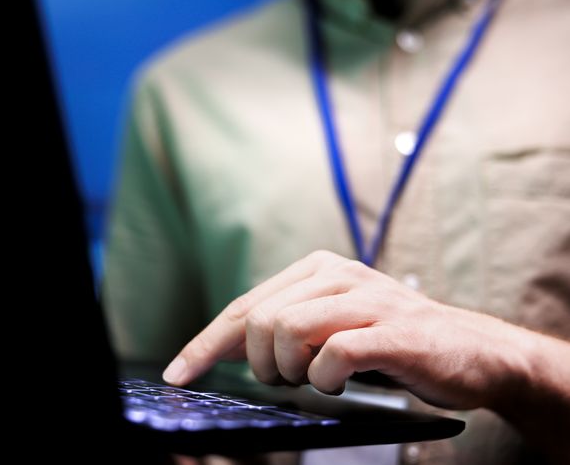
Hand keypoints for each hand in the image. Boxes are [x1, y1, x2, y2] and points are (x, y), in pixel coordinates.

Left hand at [163, 250, 531, 410]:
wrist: (471, 350)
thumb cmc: (392, 341)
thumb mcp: (331, 323)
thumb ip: (286, 325)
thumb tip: (227, 346)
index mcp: (316, 269)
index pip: (244, 305)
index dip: (206, 343)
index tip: (180, 373)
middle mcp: (337, 274)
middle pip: (257, 320)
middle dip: (258, 363)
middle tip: (285, 379)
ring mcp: (365, 299)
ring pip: (286, 330)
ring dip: (289, 370)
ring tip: (313, 378)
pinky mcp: (390, 330)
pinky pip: (332, 354)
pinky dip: (325, 378)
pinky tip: (340, 381)